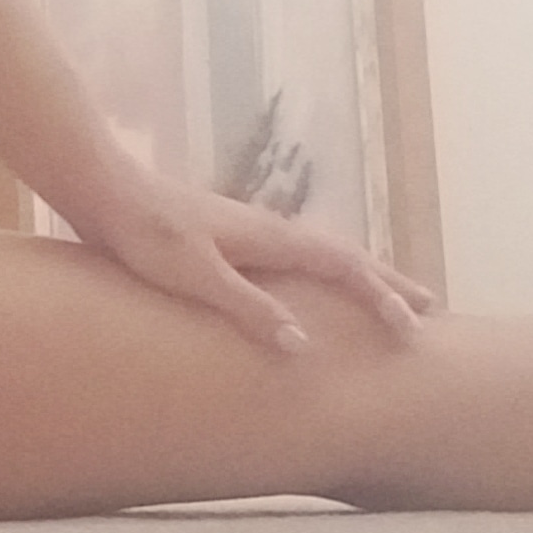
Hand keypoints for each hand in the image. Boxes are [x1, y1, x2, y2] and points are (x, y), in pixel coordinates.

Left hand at [63, 172, 435, 355]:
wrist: (102, 188)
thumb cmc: (143, 233)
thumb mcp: (193, 275)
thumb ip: (247, 307)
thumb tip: (302, 345)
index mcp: (270, 237)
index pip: (343, 267)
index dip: (380, 298)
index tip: (413, 330)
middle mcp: (268, 229)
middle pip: (344, 255)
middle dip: (386, 282)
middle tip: (430, 307)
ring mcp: (248, 231)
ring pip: (320, 254)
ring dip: (357, 276)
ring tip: (381, 298)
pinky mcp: (227, 238)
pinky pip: (293, 257)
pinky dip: (319, 272)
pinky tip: (306, 287)